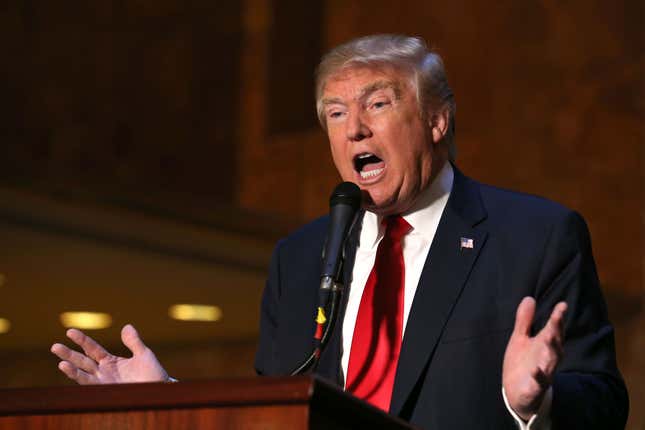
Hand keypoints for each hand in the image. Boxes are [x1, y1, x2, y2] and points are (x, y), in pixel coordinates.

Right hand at [50, 324, 168, 383]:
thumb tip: (126, 326)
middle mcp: (104, 371)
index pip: (93, 349)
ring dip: (71, 369)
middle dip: (69, 354)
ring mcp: (104, 382)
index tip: (69, 331)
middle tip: (54, 346)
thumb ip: (133, 342)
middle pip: (83, 360)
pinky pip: (91, 384)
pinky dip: (80, 378)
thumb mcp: (144, 354)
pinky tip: (70, 371)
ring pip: (84, 373)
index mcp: (111, 361)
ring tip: (60, 362)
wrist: (160, 390)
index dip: (82, 340)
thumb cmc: (153, 374)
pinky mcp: (107, 390)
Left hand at [502, 297, 566, 420]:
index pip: (553, 329)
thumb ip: (525, 320)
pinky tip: (536, 371)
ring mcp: (543, 372)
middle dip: (557, 331)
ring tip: (549, 338)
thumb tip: (529, 298)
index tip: (562, 305)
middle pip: (555, 343)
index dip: (558, 317)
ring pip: (551, 361)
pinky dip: (538, 378)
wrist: (517, 392)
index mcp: (544, 344)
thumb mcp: (520, 338)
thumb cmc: (522, 362)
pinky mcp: (535, 387)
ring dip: (551, 351)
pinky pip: (539, 383)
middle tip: (558, 317)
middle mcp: (547, 357)